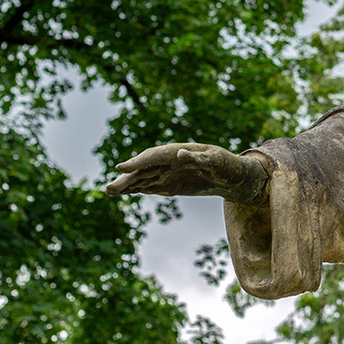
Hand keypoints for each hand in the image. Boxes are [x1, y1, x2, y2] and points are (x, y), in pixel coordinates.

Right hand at [105, 142, 269, 204]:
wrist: (234, 176)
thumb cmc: (228, 166)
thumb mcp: (217, 162)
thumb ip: (198, 159)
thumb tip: (179, 153)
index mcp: (181, 151)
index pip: (155, 156)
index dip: (138, 161)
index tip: (121, 167)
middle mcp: (171, 161)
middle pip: (145, 169)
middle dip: (128, 177)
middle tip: (108, 188)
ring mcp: (169, 172)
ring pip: (144, 178)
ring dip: (128, 184)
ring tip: (110, 191)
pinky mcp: (170, 184)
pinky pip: (151, 186)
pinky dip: (137, 189)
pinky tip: (124, 192)